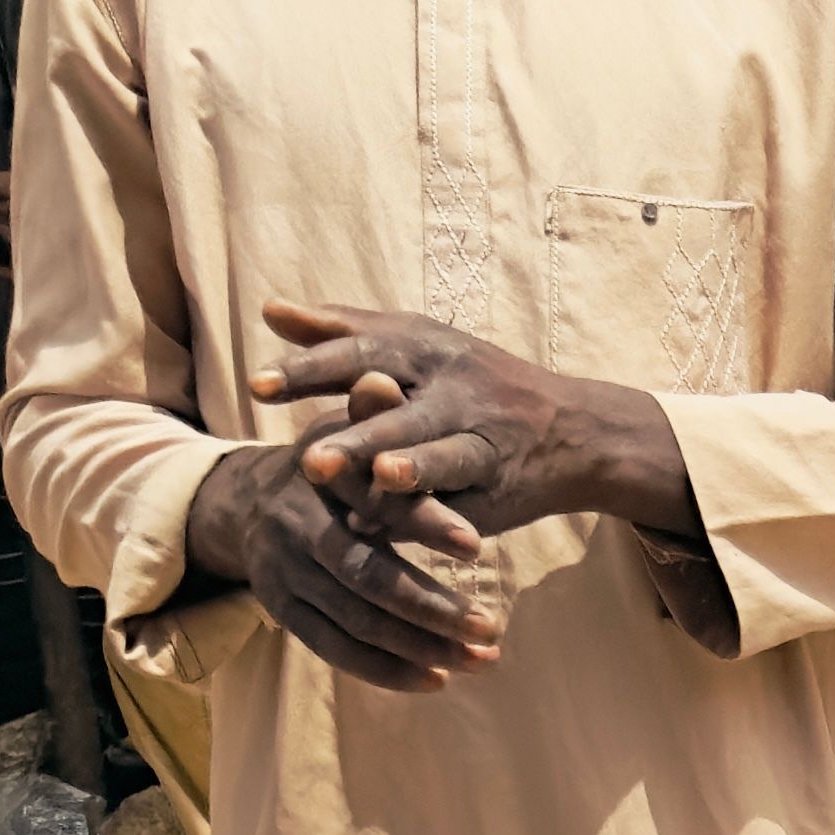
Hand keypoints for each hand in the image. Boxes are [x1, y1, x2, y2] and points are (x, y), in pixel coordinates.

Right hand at [186, 434, 503, 692]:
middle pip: (366, 576)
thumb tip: (382, 376)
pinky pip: (333, 649)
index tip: (476, 546)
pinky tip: (436, 680)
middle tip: (492, 627)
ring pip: (355, 621)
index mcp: (318, 478)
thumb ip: (371, 415)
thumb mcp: (345, 430)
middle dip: (432, 606)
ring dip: (420, 645)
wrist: (246, 500)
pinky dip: (385, 668)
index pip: (373, 504)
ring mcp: (284, 575)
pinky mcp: (281, 610)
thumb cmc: (326, 460)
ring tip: (483, 658)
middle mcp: (295, 529)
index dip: (422, 523)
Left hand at [250, 297, 683, 561]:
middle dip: (357, 431)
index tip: (258, 386)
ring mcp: (481, 434)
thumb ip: (344, 331)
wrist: (576, 430)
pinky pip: (461, 496)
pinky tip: (395, 524)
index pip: (362, 350)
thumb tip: (271, 310)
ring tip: (381, 480)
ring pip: (440, 452)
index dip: (312, 369)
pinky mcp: (498, 481)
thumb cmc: (475, 384)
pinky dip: (429, 510)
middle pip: (399, 404)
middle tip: (311, 461)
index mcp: (425, 349)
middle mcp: (454, 386)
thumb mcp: (417, 346)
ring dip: (408, 469)